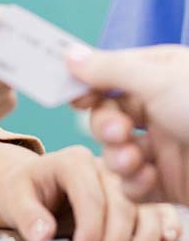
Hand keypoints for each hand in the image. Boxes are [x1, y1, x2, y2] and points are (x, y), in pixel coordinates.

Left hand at [0, 146, 180, 240]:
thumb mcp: (15, 197)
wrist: (34, 187)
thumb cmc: (25, 190)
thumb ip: (27, 214)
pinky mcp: (134, 199)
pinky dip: (164, 225)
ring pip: (143, 207)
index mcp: (73, 161)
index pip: (89, 194)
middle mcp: (103, 167)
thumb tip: (42, 234)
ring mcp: (122, 183)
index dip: (90, 230)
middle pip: (120, 203)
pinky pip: (157, 208)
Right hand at [68, 44, 188, 204]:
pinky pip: (134, 185)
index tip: (74, 98)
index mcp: (157, 74)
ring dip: (117, 156)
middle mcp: (158, 109)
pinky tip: (147, 177)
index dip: (88, 87)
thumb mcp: (157, 77)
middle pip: (108, 116)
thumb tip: (69, 55)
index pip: (108, 77)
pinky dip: (133, 184)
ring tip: (133, 159)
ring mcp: (164, 146)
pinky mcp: (170, 183)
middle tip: (116, 132)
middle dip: (104, 125)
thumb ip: (108, 69)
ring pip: (116, 152)